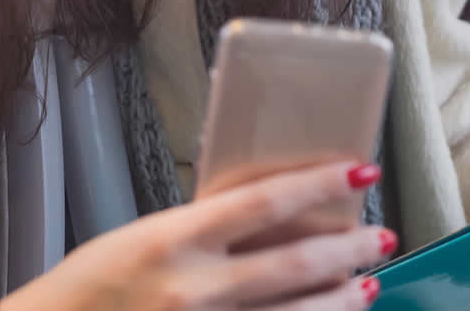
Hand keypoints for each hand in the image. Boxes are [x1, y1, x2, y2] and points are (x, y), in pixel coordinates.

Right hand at [0, 161, 396, 310]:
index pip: (265, 202)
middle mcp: (192, 290)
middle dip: (348, 248)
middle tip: (379, 236)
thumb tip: (273, 218)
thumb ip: (202, 231)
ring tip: (366, 284)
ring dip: (342, 299)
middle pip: (295, 264)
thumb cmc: (89, 289)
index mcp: (172, 240)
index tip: (360, 172)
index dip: (320, 185)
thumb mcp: (142, 239)